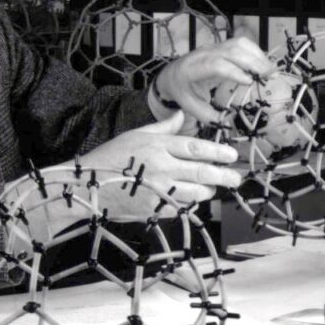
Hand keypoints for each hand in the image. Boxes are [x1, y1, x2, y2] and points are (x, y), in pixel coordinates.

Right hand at [47, 111, 242, 222]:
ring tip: (212, 188)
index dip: (218, 151)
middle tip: (236, 178)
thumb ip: (162, 127)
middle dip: (223, 175)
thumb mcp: (135, 135)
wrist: (88, 187)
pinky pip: (180, 208)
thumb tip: (181, 114)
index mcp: (157, 146)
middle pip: (202, 171)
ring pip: (195, 192)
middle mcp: (160, 167)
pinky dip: (189, 205)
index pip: (196, 148)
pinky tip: (191, 200)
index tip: (232, 155)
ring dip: (208, 191)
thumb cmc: (111, 158)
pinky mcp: (153, 210)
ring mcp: (158, 190)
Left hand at [152, 36, 275, 129]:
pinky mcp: (222, 46)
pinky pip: (241, 44)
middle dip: (253, 62)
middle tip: (271, 76)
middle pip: (231, 51)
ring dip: (258, 55)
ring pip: (238, 44)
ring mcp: (214, 47)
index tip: (249, 82)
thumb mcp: (191, 107)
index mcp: (192, 69)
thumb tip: (230, 123)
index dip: (234, 72)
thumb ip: (209, 116)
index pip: (215, 65)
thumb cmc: (182, 91)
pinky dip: (255, 52)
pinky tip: (264, 65)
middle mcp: (204, 54)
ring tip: (271, 71)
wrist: (172, 74)